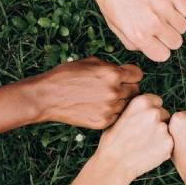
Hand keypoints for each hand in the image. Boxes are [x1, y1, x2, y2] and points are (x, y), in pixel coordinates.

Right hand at [25, 58, 142, 128]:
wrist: (47, 97)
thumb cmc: (66, 76)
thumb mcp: (90, 62)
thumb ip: (111, 67)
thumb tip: (125, 72)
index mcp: (112, 74)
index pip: (138, 75)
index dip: (131, 75)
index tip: (126, 77)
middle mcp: (114, 91)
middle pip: (136, 91)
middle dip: (128, 88)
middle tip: (115, 89)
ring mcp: (109, 108)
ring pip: (128, 105)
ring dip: (121, 101)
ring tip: (105, 98)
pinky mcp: (103, 122)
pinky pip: (117, 116)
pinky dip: (112, 112)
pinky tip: (100, 108)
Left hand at [88, 0, 185, 61]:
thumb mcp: (114, 25)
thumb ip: (133, 42)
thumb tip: (149, 48)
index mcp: (138, 35)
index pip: (163, 56)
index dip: (159, 48)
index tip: (155, 40)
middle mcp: (153, 23)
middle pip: (176, 42)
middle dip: (169, 37)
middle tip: (159, 26)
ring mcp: (164, 6)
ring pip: (183, 26)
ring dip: (175, 22)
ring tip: (162, 12)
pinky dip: (180, 8)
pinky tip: (167, 2)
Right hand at [94, 94, 172, 180]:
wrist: (113, 164)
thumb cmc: (113, 141)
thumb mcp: (120, 116)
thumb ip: (137, 110)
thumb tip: (149, 107)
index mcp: (141, 102)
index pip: (157, 102)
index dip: (151, 112)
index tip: (143, 122)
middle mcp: (154, 112)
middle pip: (164, 114)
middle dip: (158, 123)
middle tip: (143, 136)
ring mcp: (163, 128)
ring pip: (168, 129)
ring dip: (161, 136)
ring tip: (144, 145)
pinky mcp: (169, 143)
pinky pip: (170, 143)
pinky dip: (163, 148)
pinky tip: (149, 152)